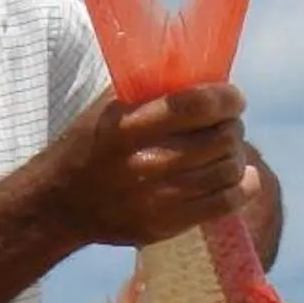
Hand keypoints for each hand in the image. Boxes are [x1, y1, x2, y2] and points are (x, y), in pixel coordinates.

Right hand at [41, 83, 252, 248]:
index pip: (195, 106)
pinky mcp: (165, 225)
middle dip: (233, 126)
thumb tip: (205, 77)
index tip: (233, 98)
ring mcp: (156, 199)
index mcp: (127, 127)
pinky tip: (243, 176)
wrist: (60, 204)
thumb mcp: (109, 108)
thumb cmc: (89, 144)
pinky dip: (243, 187)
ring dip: (236, 154)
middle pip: (218, 139)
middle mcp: (144, 163)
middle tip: (229, 124)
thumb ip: (152, 92)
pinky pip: (223, 204)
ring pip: (226, 171)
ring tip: (228, 149)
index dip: (226, 99)